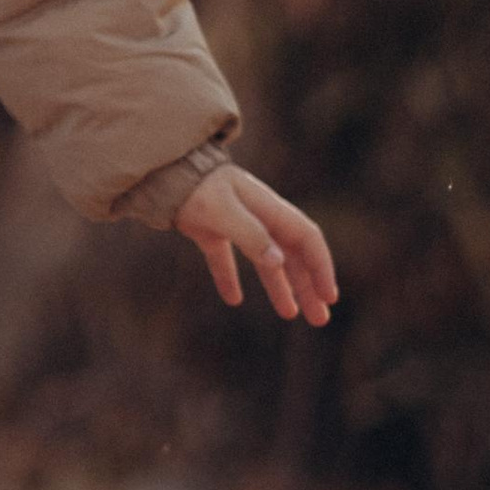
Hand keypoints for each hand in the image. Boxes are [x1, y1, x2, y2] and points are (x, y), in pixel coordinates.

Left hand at [174, 167, 335, 324]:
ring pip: (266, 260)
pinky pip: (226, 259)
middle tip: (320, 319)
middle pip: (292, 255)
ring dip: (280, 287)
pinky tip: (232, 299)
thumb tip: (279, 262)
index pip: (307, 239)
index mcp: (269, 208)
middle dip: (308, 286)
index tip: (329, 296)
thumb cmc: (195, 186)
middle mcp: (257, 216)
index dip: (321, 267)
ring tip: (290, 314)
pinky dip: (230, 278)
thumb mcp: (223, 211)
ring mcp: (234, 224)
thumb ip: (250, 235)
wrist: (160, 170)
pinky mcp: (209, 231)